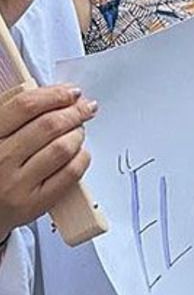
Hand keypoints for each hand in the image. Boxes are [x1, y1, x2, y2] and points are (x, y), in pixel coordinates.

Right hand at [0, 84, 95, 235]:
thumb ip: (18, 115)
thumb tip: (56, 94)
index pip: (25, 106)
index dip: (54, 95)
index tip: (71, 92)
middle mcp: (0, 159)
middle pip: (49, 125)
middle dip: (74, 112)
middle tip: (84, 109)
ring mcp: (17, 183)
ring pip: (63, 147)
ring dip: (78, 134)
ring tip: (77, 132)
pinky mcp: (34, 203)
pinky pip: (71, 172)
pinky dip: (81, 157)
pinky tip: (78, 153)